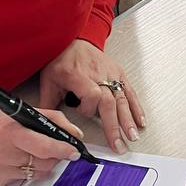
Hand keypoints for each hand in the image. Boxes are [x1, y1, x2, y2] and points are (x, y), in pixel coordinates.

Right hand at [0, 100, 82, 185]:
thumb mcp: (18, 109)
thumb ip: (49, 118)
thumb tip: (74, 134)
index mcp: (10, 131)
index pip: (44, 146)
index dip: (63, 150)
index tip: (75, 151)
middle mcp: (3, 152)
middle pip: (44, 163)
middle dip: (55, 156)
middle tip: (56, 148)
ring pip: (36, 173)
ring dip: (42, 164)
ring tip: (32, 151)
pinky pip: (22, 179)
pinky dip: (25, 170)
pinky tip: (14, 158)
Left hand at [39, 39, 144, 153]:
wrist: (73, 40)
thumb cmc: (60, 61)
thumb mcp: (48, 81)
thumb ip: (48, 104)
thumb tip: (45, 126)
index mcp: (77, 75)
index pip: (91, 94)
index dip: (88, 108)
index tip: (81, 112)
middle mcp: (97, 74)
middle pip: (110, 101)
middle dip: (115, 126)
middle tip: (118, 145)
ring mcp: (110, 73)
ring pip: (122, 98)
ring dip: (128, 120)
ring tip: (132, 137)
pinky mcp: (118, 73)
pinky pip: (129, 92)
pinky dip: (136, 107)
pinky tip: (140, 121)